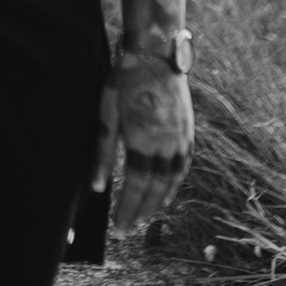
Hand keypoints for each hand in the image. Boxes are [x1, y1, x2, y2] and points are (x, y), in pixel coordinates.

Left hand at [96, 51, 194, 235]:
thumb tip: (98, 188)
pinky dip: (176, 183)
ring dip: (159, 202)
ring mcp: (181, 138)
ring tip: (147, 217)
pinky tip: (168, 191)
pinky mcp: (187, 130)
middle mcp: (167, 145)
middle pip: (155, 189)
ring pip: (172, 180)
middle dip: (141, 212)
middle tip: (129, 230)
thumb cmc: (125, 82)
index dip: (127, 210)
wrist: (157, 55)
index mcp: (144, 142)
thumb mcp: (106, 114)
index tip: (119, 229)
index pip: (136, 187)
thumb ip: (102, 152)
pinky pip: (184, 164)